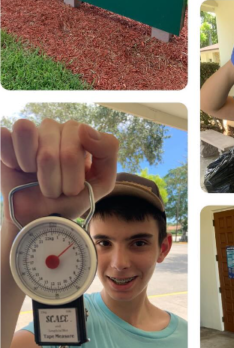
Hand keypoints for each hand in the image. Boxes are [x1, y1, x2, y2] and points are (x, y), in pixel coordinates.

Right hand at [1, 119, 118, 227]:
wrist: (40, 219)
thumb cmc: (72, 198)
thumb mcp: (103, 180)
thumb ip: (108, 149)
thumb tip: (84, 128)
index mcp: (81, 134)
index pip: (84, 137)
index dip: (75, 171)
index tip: (74, 188)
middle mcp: (57, 128)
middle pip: (56, 150)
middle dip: (56, 180)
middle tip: (55, 191)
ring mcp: (32, 132)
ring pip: (29, 132)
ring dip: (32, 166)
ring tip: (35, 176)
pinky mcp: (7, 141)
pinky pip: (6, 137)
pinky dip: (12, 159)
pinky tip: (18, 168)